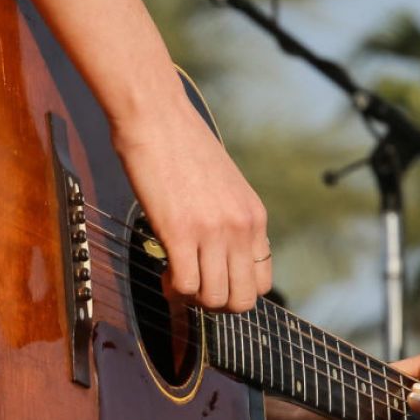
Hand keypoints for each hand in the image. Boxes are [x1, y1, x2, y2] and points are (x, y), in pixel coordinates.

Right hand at [113, 97, 270, 314]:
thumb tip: (219, 250)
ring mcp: (213, 232)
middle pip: (242, 301)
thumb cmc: (181, 145)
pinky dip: (172, 288)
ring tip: (175, 276)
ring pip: (214, 300)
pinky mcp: (180, 232)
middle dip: (214, 303)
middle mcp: (241, 227)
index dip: (233, 290)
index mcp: (254, 217)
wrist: (156, 116)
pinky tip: (163, 269)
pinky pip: (185, 286)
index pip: (262, 282)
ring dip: (192, 297)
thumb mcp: (224, 184)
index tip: (210, 278)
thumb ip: (229, 218)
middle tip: (191, 284)